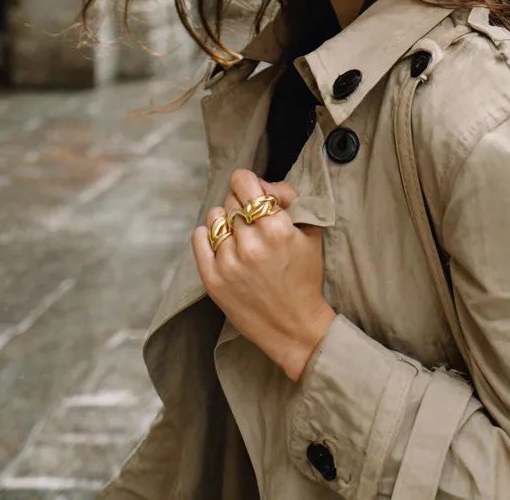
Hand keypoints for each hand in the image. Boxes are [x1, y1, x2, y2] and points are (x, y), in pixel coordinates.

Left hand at [191, 168, 336, 381]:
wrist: (295, 327)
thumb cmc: (304, 278)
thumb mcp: (310, 233)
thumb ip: (290, 199)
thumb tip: (265, 185)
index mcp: (276, 228)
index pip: (244, 181)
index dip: (249, 183)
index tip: (254, 193)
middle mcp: (250, 243)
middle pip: (231, 200)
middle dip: (242, 205)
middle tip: (253, 221)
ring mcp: (229, 262)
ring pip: (214, 217)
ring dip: (226, 220)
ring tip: (239, 236)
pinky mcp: (213, 280)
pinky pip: (198, 239)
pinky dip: (207, 235)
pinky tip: (222, 243)